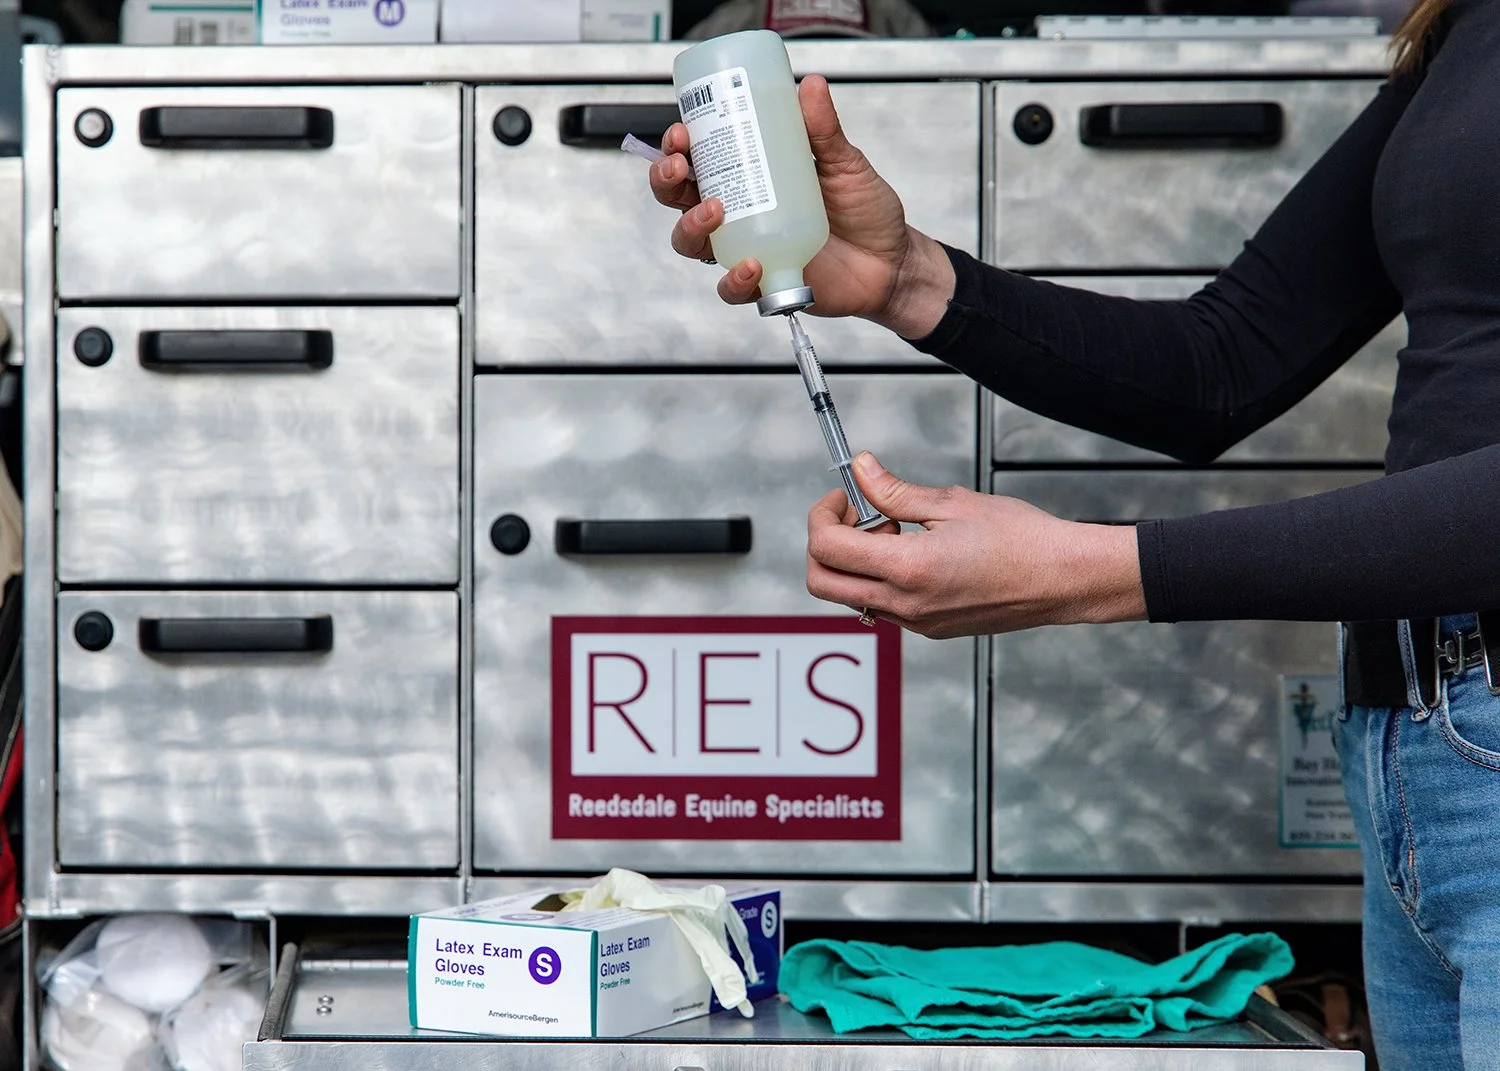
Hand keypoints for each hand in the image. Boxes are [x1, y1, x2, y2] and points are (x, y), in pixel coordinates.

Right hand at [648, 74, 954, 339]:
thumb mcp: (845, 163)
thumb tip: (811, 85)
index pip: (698, 160)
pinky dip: (734, 280)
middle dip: (668, 182)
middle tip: (680, 167)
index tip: (681, 132)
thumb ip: (824, 130)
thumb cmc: (865, 210)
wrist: (892, 262)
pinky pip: (733, 289)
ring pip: (692, 243)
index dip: (678, 147)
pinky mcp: (763, 285)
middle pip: (680, 200)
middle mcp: (739, 214)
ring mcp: (747, 249)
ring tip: (714, 210)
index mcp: (749, 177)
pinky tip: (750, 265)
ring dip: (691, 226)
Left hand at [806, 454, 1147, 638]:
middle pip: (822, 582)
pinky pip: (882, 605)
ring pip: (851, 595)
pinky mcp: (930, 628)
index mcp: (908, 569)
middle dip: (825, 543)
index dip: (822, 515)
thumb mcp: (952, 503)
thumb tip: (861, 472)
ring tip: (898, 532)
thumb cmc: (1022, 541)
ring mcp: (916, 622)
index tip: (842, 496)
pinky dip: (880, 577)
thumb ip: (894, 491)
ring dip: (856, 561)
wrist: (1062, 579)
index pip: (826, 548)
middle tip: (855, 515)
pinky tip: (915, 553)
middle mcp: (906, 604)